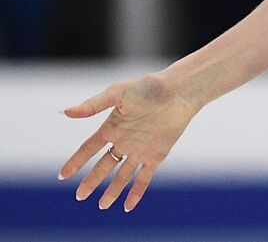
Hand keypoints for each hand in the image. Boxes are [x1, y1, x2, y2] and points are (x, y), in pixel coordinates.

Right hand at [59, 72, 203, 211]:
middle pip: (104, 166)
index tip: (63, 175)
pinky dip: (136, 192)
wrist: (179, 91)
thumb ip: (93, 104)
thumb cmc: (149, 87)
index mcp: (112, 127)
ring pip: (122, 175)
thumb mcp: (118, 93)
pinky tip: (128, 206)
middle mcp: (124, 141)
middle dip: (91, 181)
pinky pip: (144, 177)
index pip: (89, 149)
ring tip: (102, 206)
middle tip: (80, 196)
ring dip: (112, 190)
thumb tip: (65, 112)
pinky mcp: (157, 154)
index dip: (76, 162)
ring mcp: (140, 149)